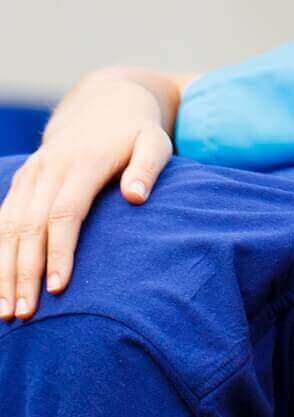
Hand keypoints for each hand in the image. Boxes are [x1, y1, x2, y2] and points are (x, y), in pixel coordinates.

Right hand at [0, 69, 181, 320]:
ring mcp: (30, 175)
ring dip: (2, 270)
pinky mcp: (22, 181)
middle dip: (22, 272)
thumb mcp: (155, 142)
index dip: (59, 252)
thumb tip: (136, 197)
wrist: (105, 103)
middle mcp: (48, 169)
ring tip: (5, 312)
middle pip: (28, 227)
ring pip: (7, 226)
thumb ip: (148, 167)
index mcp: (80, 163)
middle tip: (22, 313)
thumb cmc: (137, 132)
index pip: (64, 213)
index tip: (59, 287)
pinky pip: (0, 221)